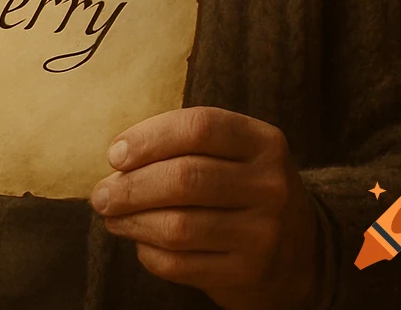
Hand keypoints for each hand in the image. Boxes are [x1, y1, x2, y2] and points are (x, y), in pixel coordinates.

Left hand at [89, 106, 321, 309]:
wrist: (299, 249)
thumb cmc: (243, 184)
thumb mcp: (234, 151)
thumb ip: (185, 144)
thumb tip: (118, 157)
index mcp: (263, 141)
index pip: (199, 127)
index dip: (149, 138)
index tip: (115, 154)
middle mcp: (269, 185)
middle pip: (185, 179)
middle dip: (130, 187)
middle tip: (100, 194)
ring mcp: (263, 233)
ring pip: (179, 226)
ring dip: (132, 222)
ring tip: (111, 217)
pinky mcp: (247, 273)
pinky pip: (182, 265)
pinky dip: (150, 253)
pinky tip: (140, 242)